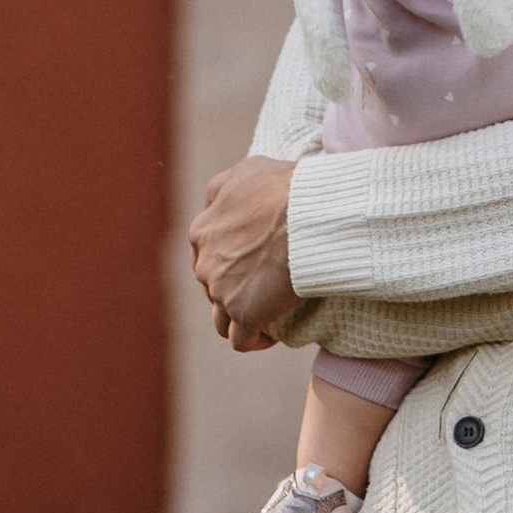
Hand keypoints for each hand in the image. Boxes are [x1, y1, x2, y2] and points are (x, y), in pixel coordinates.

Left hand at [189, 155, 299, 351]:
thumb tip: (222, 197)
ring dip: (239, 318)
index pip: (208, 254)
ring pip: (220, 317)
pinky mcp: (245, 313)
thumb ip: (226, 187)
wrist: (309, 215)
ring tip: (266, 318)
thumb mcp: (247, 171)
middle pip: (213, 286)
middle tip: (268, 287)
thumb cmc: (286, 188)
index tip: (258, 263)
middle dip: (235, 289)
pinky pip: (240, 339)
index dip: (232, 261)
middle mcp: (205, 263)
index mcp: (202, 231)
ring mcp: (222, 290)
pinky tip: (270, 337)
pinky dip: (254, 340)